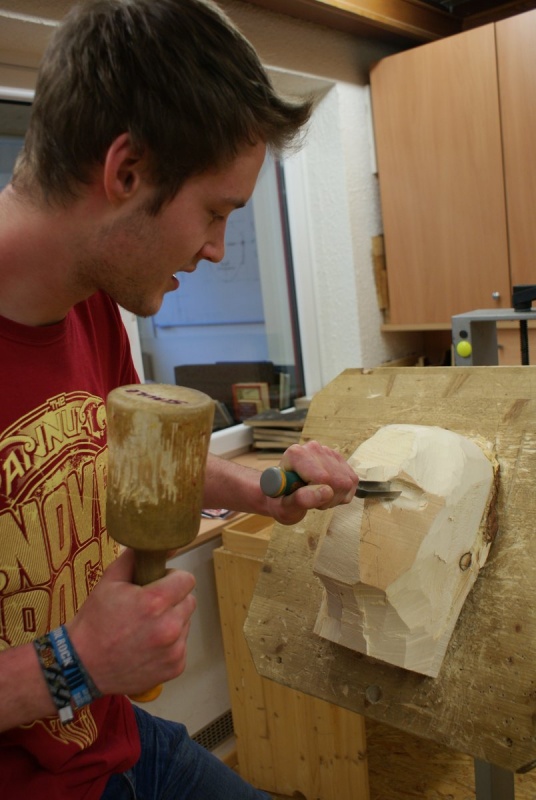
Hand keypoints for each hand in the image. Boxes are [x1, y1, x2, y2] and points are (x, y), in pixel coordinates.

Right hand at [66, 549, 195, 696]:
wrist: (82, 665)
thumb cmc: (95, 621)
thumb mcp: (110, 581)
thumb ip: (136, 557)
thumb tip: (160, 544)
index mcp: (155, 602)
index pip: (187, 579)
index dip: (172, 579)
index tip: (159, 584)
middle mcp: (169, 627)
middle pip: (189, 601)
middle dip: (173, 600)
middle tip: (150, 607)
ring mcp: (174, 650)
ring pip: (186, 623)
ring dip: (172, 621)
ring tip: (146, 628)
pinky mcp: (175, 667)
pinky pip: (182, 645)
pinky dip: (169, 644)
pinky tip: (147, 645)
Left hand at [265, 440, 357, 524]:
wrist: (284, 492)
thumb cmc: (281, 501)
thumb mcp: (283, 507)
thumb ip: (300, 500)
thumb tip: (327, 491)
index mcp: (295, 454)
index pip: (322, 477)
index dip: (318, 495)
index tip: (305, 499)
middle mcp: (313, 448)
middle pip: (337, 481)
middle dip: (326, 499)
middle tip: (309, 500)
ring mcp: (329, 452)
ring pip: (346, 483)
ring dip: (334, 498)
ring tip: (315, 495)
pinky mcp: (341, 460)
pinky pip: (351, 483)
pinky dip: (341, 494)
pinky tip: (325, 492)